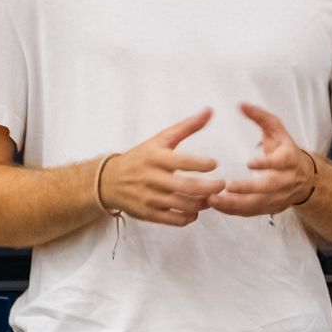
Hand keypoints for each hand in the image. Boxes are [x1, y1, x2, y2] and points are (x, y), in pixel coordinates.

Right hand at [99, 110, 226, 227]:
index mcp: (156, 157)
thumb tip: (209, 111)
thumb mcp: (160, 139)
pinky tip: (195, 210)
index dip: (202, 164)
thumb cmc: (141, 157)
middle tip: (222, 185)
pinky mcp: (149, 214)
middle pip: (187, 187)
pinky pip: (175, 220)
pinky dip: (190, 217)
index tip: (214, 164)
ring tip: (211, 197)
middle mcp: (152, 178)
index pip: (183, 162)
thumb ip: (187, 126)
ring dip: (203, 203)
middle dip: (210, 188)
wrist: (109, 180)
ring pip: (184, 205)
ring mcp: (150, 198)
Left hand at [209, 104, 316, 217]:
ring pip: (258, 204)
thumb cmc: (285, 150)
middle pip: (269, 188)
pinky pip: (252, 212)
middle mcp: (286, 180)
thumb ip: (260, 117)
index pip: (280, 163)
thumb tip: (241, 105)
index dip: (267, 164)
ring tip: (214, 200)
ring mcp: (279, 197)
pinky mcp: (271, 208)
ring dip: (236, 204)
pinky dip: (234, 211)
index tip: (250, 163)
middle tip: (228, 187)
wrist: (305, 177)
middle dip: (248, 189)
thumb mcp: (277, 130)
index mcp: (289, 159)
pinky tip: (217, 205)